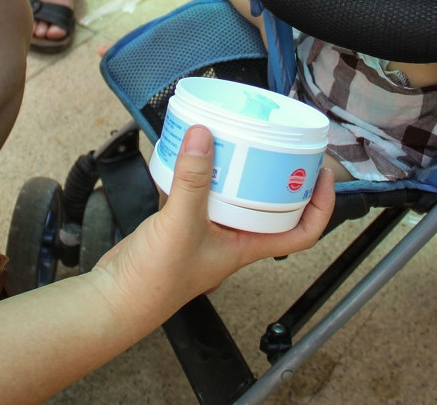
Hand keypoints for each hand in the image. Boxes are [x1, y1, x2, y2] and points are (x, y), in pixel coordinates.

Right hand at [97, 125, 334, 313]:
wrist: (115, 299)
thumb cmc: (155, 282)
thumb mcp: (181, 224)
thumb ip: (192, 180)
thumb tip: (204, 136)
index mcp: (246, 247)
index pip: (301, 232)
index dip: (319, 205)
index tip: (321, 174)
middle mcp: (231, 239)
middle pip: (267, 205)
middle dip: (274, 176)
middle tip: (278, 145)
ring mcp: (205, 232)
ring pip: (231, 195)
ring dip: (233, 170)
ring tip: (236, 139)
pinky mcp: (179, 225)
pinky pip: (197, 193)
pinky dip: (195, 172)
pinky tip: (188, 152)